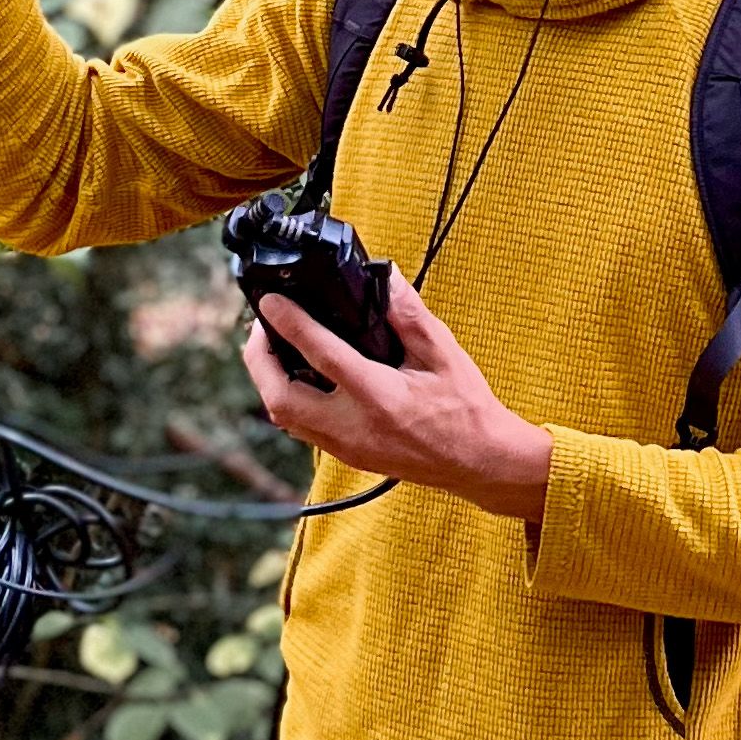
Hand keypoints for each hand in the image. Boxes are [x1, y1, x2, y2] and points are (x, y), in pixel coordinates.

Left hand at [240, 267, 552, 521]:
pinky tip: (299, 375)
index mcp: (380, 398)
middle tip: (264, 326)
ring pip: (284, 417)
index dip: (290, 324)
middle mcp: (355, 427)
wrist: (480, 461)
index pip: (321, 356)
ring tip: (275, 346)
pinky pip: (301, 427)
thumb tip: (385, 278)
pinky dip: (289, 397)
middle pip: (281, 397)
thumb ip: (410, 315)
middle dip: (261, 359)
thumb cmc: (465, 409)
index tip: (271, 301)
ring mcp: (347, 447)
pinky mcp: (347, 455)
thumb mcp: (444, 353)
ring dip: (270, 380)